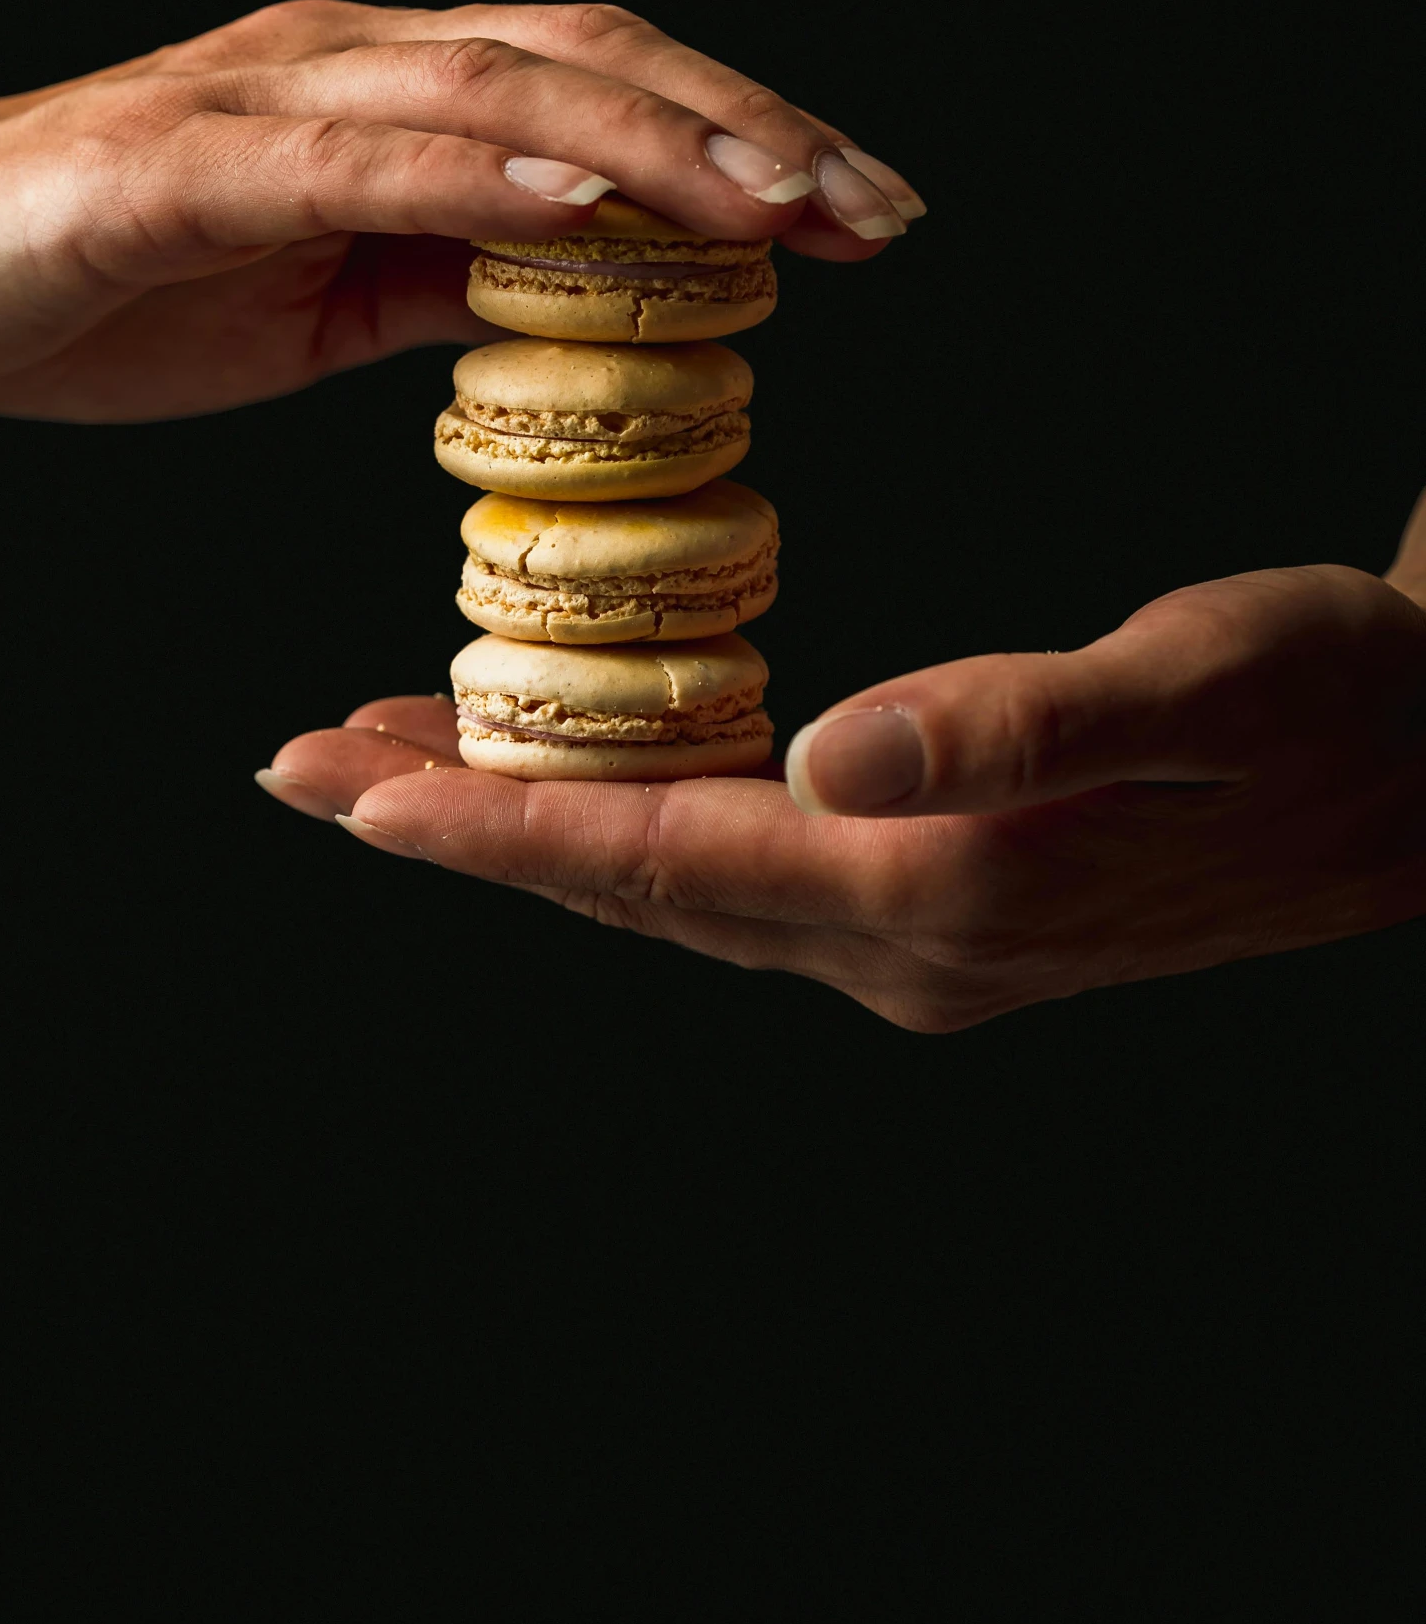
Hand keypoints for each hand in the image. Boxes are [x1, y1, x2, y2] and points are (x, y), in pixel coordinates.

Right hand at [0, 0, 920, 420]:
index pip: (594, 89)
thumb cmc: (96, 284)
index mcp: (382, 100)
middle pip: (577, 60)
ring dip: (648, 143)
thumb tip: (589, 298)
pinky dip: (471, 174)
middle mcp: (338, 69)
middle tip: (873, 209)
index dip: (737, 135)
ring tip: (780, 199)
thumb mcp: (315, 298)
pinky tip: (578, 205)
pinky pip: (341, 162)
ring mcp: (255, 108)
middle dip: (742, 129)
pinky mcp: (167, 174)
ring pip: (486, 90)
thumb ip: (443, 276)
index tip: (858, 213)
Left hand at [263, 563, 1425, 1030]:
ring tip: (386, 760)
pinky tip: (572, 768)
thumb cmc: (1329, 703)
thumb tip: (833, 747)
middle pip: (631, 888)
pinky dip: (627, 819)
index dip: (500, 826)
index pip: (669, 858)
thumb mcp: (1202, 682)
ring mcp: (914, 941)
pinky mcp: (932, 906)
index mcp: (943, 887)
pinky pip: (734, 867)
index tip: (346, 792)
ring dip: (527, 825)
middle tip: (301, 765)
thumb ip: (1017, 723)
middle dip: (462, 826)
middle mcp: (902, 942)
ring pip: (669, 882)